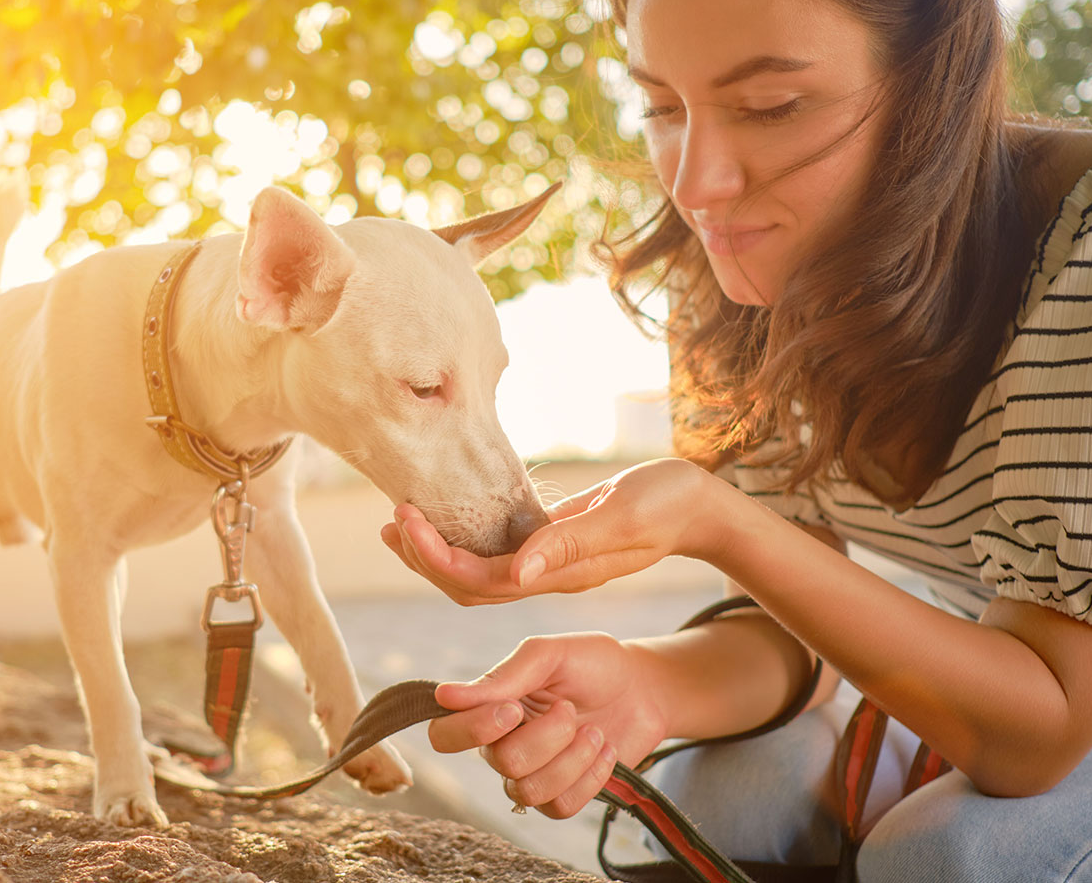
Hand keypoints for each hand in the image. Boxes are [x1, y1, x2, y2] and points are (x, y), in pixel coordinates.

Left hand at [378, 458, 737, 604]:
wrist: (699, 507)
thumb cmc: (668, 504)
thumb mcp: (624, 518)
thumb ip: (572, 543)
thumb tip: (520, 571)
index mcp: (562, 575)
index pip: (484, 580)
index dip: (438, 557)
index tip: (407, 520)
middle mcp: (550, 577)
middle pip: (471, 587)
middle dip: (425, 559)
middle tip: (392, 521)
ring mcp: (550, 565)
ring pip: (480, 573)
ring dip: (436, 552)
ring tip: (400, 522)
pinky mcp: (553, 545)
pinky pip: (497, 553)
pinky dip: (463, 538)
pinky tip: (444, 517)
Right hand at [427, 633, 671, 818]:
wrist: (644, 688)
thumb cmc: (593, 664)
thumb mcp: (550, 655)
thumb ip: (502, 676)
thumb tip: (444, 695)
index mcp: (489, 708)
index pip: (445, 736)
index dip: (474, 729)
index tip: (514, 709)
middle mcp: (501, 745)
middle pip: (501, 763)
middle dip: (547, 736)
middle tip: (570, 708)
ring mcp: (532, 774)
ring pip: (528, 791)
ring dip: (572, 758)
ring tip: (594, 731)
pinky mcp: (562, 795)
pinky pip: (560, 806)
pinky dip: (590, 777)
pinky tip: (605, 750)